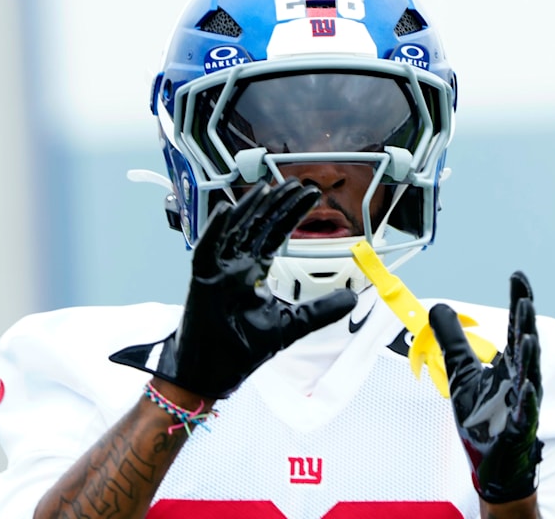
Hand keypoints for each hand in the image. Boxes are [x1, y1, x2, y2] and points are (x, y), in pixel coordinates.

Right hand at [110, 179, 357, 398]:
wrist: (216, 371)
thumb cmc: (243, 347)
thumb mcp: (292, 325)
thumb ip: (320, 311)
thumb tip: (352, 298)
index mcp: (254, 271)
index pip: (275, 234)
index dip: (291, 214)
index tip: (310, 196)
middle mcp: (236, 265)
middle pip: (257, 225)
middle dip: (276, 204)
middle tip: (295, 184)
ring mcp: (218, 270)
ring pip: (234, 230)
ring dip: (249, 209)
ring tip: (266, 188)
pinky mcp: (202, 280)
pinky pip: (207, 249)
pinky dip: (214, 230)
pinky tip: (226, 211)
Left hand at [428, 271, 543, 503]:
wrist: (495, 465)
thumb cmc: (484, 419)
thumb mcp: (462, 373)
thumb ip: (453, 341)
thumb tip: (439, 308)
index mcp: (510, 366)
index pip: (516, 328)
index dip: (518, 302)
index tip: (518, 276)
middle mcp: (521, 380)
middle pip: (526, 346)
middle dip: (526, 322)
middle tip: (524, 297)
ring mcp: (522, 405)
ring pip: (529, 377)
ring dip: (529, 357)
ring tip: (528, 335)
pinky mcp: (519, 429)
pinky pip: (524, 414)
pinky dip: (526, 401)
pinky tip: (526, 388)